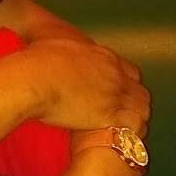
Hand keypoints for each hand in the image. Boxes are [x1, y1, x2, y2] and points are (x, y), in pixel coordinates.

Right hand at [20, 38, 149, 131]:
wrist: (34, 79)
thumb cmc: (37, 61)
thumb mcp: (49, 40)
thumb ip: (56, 41)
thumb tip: (41, 36)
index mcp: (102, 56)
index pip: (129, 71)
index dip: (125, 83)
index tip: (117, 91)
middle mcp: (113, 75)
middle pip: (139, 91)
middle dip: (134, 102)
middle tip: (122, 113)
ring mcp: (113, 96)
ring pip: (141, 109)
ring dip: (134, 118)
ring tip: (124, 129)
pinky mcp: (107, 116)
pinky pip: (131, 127)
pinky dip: (128, 133)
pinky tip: (120, 139)